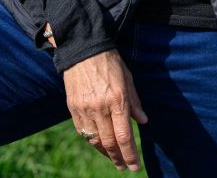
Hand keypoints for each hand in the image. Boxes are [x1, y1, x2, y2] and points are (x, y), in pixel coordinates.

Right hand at [62, 50, 147, 170]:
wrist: (82, 50)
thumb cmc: (110, 63)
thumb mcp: (128, 78)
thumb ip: (135, 102)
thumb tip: (143, 121)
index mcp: (117, 99)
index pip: (124, 135)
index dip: (130, 154)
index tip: (135, 166)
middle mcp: (100, 107)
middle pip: (109, 142)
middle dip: (119, 158)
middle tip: (125, 167)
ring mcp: (85, 109)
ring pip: (95, 140)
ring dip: (106, 153)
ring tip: (114, 159)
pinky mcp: (73, 108)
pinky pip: (83, 131)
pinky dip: (92, 140)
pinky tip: (100, 144)